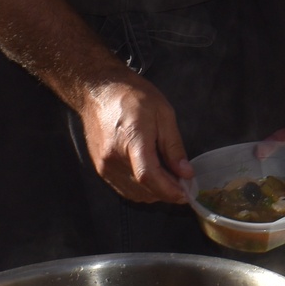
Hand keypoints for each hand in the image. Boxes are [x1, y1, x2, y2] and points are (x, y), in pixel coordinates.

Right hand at [76, 73, 191, 202]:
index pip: (149, 176)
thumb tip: (185, 173)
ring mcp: (104, 166)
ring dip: (154, 192)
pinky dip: (140, 189)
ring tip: (168, 178)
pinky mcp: (100, 169)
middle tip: (182, 183)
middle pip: (144, 189)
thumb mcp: (163, 114)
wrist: (98, 91)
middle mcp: (114, 158)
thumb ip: (174, 147)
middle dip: (167, 191)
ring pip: (134, 193)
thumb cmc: (132, 96)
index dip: (169, 190)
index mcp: (132, 140)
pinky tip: (151, 177)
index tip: (186, 194)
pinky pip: (124, 188)